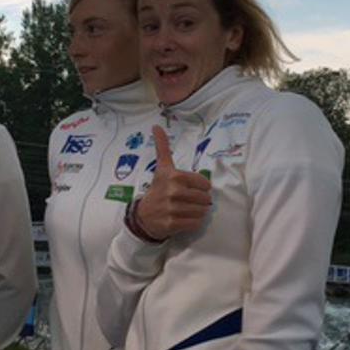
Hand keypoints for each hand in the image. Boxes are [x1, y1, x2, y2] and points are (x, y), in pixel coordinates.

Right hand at [135, 126, 211, 240]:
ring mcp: (171, 209)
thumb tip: (156, 126)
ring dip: (199, 212)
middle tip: (191, 201)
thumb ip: (162, 147)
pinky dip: (194, 223)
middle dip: (201, 201)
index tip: (192, 188)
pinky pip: (195, 224)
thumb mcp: (161, 168)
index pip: (205, 183)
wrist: (144, 215)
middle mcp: (172, 192)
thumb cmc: (158, 189)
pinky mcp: (171, 224)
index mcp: (174, 176)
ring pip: (201, 212)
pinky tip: (185, 219)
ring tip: (188, 210)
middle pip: (205, 198)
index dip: (202, 187)